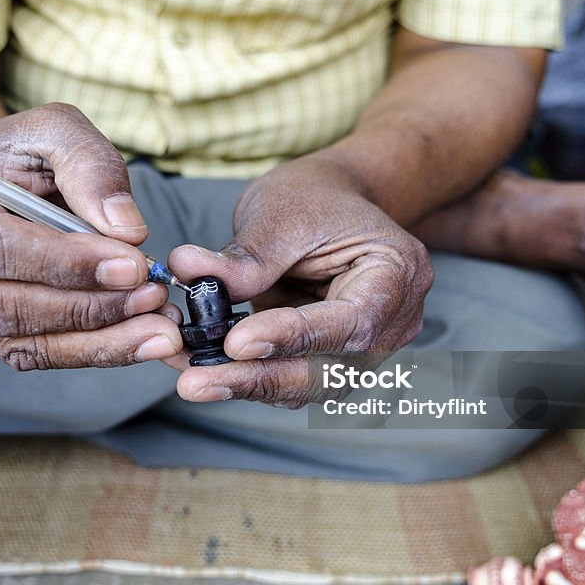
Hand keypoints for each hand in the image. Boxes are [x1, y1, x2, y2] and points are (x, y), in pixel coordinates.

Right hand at [0, 104, 183, 369]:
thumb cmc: (17, 150)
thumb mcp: (53, 129)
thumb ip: (89, 164)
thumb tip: (126, 230)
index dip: (65, 263)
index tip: (132, 265)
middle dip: (85, 308)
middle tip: (152, 298)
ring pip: (14, 342)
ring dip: (94, 342)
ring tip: (158, 330)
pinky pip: (28, 355)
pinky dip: (88, 352)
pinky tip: (137, 341)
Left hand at [168, 157, 433, 405]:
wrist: (330, 203)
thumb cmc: (315, 198)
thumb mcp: (282, 213)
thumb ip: (246, 256)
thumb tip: (188, 271)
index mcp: (397, 275)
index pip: (350, 322)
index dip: (292, 336)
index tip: (236, 343)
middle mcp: (392, 325)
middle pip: (328, 370)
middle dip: (258, 377)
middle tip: (195, 382)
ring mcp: (364, 350)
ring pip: (306, 385)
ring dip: (245, 385)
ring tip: (189, 378)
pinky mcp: (329, 361)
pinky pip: (289, 380)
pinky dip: (246, 378)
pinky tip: (203, 372)